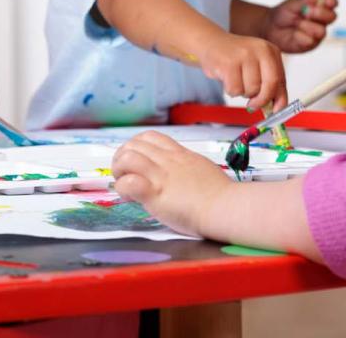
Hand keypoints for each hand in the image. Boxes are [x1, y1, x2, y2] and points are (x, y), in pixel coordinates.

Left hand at [112, 131, 231, 237]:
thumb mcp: (203, 169)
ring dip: (118, 169)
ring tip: (123, 182)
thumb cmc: (222, 195)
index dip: (136, 145)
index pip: (150, 137)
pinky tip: (128, 197)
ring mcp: (161, 176)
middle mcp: (168, 161)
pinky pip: (129, 183)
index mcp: (179, 155)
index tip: (136, 160)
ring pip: (127, 157)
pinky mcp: (156, 194)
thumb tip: (177, 173)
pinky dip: (123, 188)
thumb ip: (186, 167)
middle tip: (124, 172)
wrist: (228, 208)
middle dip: (121, 156)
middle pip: (133, 144)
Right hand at [196, 31, 286, 110]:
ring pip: (251, 89)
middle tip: (253, 106)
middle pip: (269, 85)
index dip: (280, 99)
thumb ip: (267, 82)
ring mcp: (244, 55)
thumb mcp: (255, 64)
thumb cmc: (232, 57)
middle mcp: (260, 50)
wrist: (208, 41)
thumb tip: (276, 106)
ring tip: (235, 82)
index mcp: (270, 51)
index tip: (276, 111)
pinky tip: (226, 80)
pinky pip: (235, 90)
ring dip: (242, 93)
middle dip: (261, 100)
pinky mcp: (228, 63)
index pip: (281, 80)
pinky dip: (230, 91)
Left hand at [260, 0, 337, 53]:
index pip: (331, 4)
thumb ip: (304, 1)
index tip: (327, 0)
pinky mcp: (309, 45)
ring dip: (307, 26)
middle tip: (307, 11)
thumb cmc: (282, 14)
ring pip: (321, 31)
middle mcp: (321, 21)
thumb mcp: (292, 5)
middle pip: (331, 17)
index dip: (331, 2)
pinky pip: (310, 41)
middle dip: (321, 14)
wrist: (269, 27)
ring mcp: (316, 34)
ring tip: (296, 24)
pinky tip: (293, 34)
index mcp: (319, 8)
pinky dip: (299, 36)